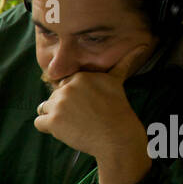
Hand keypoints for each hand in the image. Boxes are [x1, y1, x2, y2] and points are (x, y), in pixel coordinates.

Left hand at [34, 46, 149, 183]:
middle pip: (54, 96)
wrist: (116, 137)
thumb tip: (143, 46)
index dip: (74, 98)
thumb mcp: (117, 83)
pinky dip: (48, 128)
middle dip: (64, 107)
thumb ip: (123, 64)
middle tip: (83, 117)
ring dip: (55, 117)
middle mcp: (68, 87)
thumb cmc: (117, 112)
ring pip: (44, 108)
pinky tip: (65, 130)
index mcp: (81, 76)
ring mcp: (59, 103)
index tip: (87, 107)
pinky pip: (38, 122)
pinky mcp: (53, 120)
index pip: (65, 85)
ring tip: (74, 124)